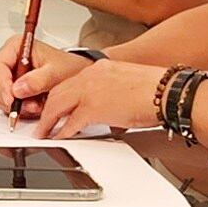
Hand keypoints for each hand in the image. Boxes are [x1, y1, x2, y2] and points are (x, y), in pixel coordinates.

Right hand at [0, 35, 78, 114]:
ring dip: (15, 105)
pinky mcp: (11, 88)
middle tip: (27, 106)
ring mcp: (9, 75)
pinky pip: (5, 102)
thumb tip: (18, 89)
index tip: (11, 100)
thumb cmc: (67, 67)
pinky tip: (34, 105)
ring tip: (36, 105)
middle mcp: (9, 60)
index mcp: (16, 46)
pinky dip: (18, 108)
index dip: (2, 84)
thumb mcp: (56, 72)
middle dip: (9, 98)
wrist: (76, 76)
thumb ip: (38, 80)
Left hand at [7, 52, 159, 136]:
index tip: (54, 106)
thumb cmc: (156, 90)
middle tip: (41, 122)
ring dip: (48, 121)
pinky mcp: (94, 108)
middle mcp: (91, 76)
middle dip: (47, 109)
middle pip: (58, 92)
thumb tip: (106, 106)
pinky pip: (70, 123)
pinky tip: (59, 138)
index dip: (59, 96)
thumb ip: (111, 91)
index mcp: (100, 68)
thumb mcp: (127, 82)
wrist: (167, 92)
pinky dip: (62, 132)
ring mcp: (90, 91)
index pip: (70, 81)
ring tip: (43, 132)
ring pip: (57, 105)